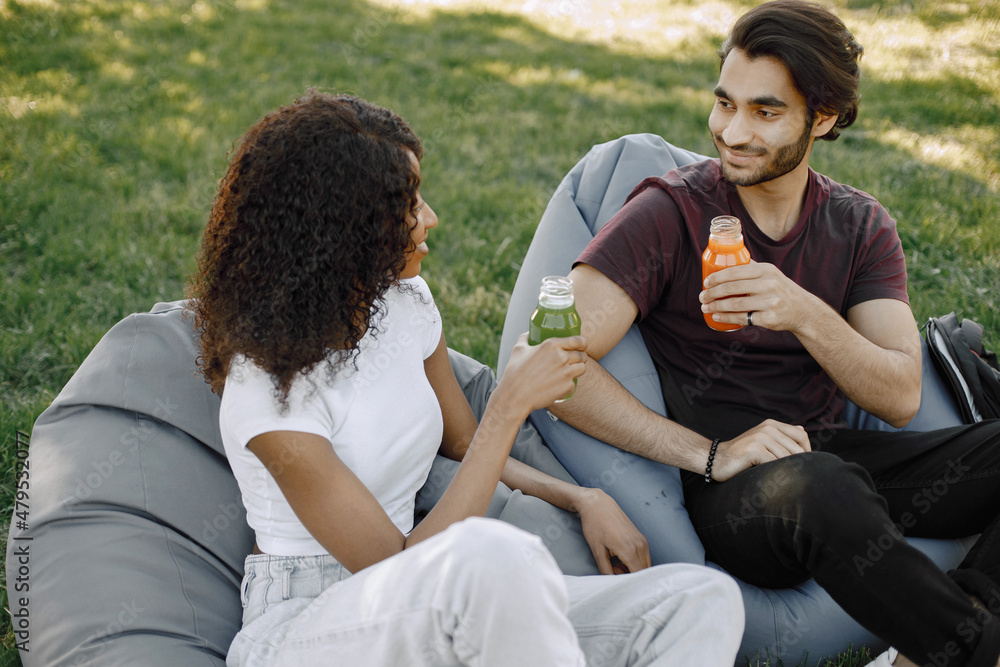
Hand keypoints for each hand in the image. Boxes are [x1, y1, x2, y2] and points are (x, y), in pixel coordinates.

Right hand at [497, 333, 587, 416]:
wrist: (516, 396)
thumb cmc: (515, 372)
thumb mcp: (518, 350)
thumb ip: (525, 338)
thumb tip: (528, 334)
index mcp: (551, 345)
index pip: (578, 340)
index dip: (583, 343)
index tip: (582, 345)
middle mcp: (562, 357)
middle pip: (581, 355)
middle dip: (580, 357)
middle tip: (574, 360)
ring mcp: (566, 373)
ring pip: (582, 368)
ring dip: (578, 369)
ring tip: (570, 371)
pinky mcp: (568, 387)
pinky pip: (574, 383)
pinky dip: (568, 384)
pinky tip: (559, 385)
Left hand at [574, 488, 650, 574]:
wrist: (597, 504)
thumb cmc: (595, 525)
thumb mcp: (597, 550)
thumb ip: (606, 570)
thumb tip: (612, 583)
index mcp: (629, 550)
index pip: (638, 576)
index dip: (627, 582)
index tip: (615, 579)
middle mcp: (640, 546)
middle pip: (643, 572)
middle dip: (629, 576)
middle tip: (612, 569)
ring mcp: (642, 541)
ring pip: (644, 564)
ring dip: (632, 568)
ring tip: (614, 562)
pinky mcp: (641, 537)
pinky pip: (643, 556)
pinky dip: (634, 561)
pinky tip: (619, 556)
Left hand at [700, 260, 819, 332]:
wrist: (803, 310)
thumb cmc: (781, 289)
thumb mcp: (771, 273)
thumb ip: (752, 267)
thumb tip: (729, 257)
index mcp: (766, 270)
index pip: (735, 271)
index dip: (717, 277)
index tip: (705, 282)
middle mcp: (769, 284)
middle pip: (732, 288)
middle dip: (712, 293)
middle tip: (702, 297)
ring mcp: (770, 302)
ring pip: (735, 304)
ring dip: (716, 307)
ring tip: (706, 307)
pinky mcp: (769, 318)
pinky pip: (743, 318)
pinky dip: (726, 318)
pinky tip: (717, 317)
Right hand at [710, 419, 810, 481]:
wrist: (716, 459)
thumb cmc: (742, 455)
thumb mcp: (762, 441)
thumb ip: (781, 435)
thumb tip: (802, 430)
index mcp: (771, 424)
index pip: (801, 435)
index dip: (806, 450)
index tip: (802, 464)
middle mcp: (767, 428)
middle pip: (797, 448)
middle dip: (798, 464)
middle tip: (795, 478)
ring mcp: (760, 437)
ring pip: (787, 457)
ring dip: (787, 471)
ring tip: (783, 481)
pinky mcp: (754, 449)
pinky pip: (775, 463)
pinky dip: (776, 473)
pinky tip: (772, 479)